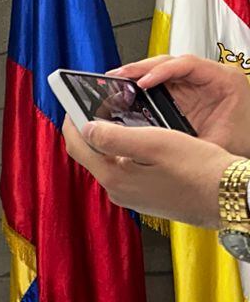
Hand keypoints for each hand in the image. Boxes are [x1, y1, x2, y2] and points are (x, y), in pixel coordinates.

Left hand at [62, 117, 237, 226]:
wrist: (228, 196)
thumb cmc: (200, 171)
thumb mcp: (154, 143)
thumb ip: (115, 136)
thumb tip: (87, 128)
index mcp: (115, 178)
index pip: (77, 147)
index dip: (72, 122)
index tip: (73, 105)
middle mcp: (118, 192)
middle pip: (91, 155)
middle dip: (89, 130)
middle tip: (96, 108)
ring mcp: (131, 196)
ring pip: (109, 162)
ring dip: (109, 141)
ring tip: (118, 119)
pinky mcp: (145, 197)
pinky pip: (126, 171)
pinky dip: (126, 153)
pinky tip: (140, 141)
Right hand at [113, 54, 249, 154]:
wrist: (238, 164)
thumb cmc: (238, 147)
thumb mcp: (212, 146)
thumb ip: (183, 142)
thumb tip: (148, 139)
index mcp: (225, 81)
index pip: (188, 65)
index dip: (162, 71)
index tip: (142, 83)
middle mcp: (210, 78)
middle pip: (171, 62)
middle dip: (141, 68)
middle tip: (118, 76)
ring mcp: (195, 85)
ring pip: (162, 69)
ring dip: (138, 74)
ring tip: (117, 80)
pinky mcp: (184, 94)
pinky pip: (160, 83)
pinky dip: (142, 85)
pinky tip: (127, 90)